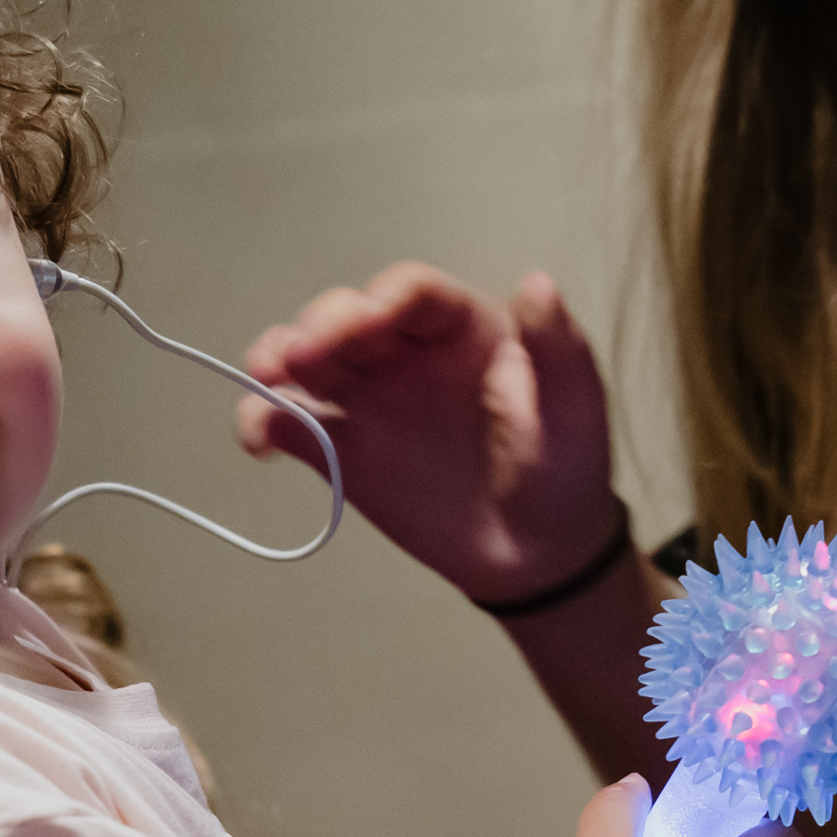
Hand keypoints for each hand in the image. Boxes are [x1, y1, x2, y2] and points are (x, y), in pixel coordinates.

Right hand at [239, 265, 623, 601]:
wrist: (537, 554)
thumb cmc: (565, 467)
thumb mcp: (576, 407)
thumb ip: (557, 347)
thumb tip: (537, 282)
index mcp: (460, 328)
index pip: (411, 294)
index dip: (381, 301)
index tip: (363, 325)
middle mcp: (402, 351)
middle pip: (346, 318)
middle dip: (317, 329)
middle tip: (296, 359)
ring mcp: (367, 398)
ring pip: (306, 360)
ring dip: (276, 360)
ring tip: (265, 382)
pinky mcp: (341, 449)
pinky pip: (291, 423)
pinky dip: (264, 422)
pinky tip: (260, 442)